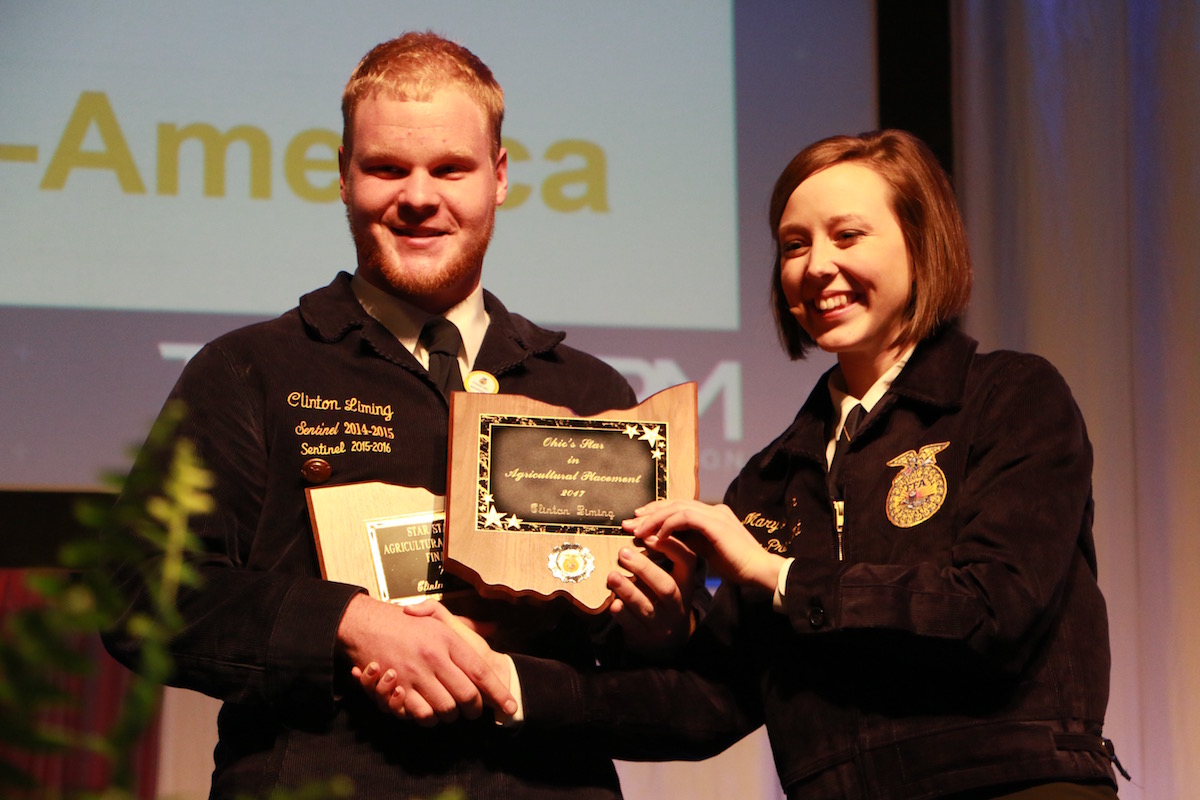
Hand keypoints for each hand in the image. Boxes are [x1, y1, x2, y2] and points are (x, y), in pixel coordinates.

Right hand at [337, 595, 515, 724]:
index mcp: (448, 640)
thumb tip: (491, 628)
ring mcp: (415, 674)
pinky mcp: (398, 689)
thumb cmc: (406, 623)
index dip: (498, 693)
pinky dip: (428, 718)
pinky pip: (421, 715)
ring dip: (451, 715)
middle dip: (474, 709)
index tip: (511, 707)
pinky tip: (429, 710)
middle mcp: (434, 657)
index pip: (480, 672)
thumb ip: (464, 625)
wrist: (367, 624)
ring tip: (451, 710)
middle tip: (474, 711)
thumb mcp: (438, 619)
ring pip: (445, 709)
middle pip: (466, 696)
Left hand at [607, 538, 696, 657]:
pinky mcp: (645, 637)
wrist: (669, 642)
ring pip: (646, 607)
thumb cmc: (665, 601)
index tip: (649, 535)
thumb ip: (659, 559)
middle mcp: (677, 605)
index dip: (672, 547)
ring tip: (612, 576)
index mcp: (685, 585)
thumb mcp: (672, 581)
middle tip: (623, 553)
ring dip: (628, 590)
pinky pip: (633, 626)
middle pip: (666, 587)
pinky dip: (623, 615)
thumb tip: (636, 529)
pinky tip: (614, 604)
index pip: (687, 562)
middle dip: (644, 568)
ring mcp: (662, 624)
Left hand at [623, 500, 785, 591]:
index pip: (678, 506)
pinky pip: (685, 518)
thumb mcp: (706, 551)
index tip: (638, 521)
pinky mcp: (715, 523)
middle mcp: (713, 509)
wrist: (758, 571)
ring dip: (654, 518)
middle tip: (629, 522)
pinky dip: (669, 525)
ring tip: (638, 530)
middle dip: (649, 512)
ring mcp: (715, 513)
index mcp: (712, 514)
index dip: (656, 512)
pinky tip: (658, 536)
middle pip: (674, 503)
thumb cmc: (736, 565)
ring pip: (677, 507)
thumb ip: (689, 541)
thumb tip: (663, 539)